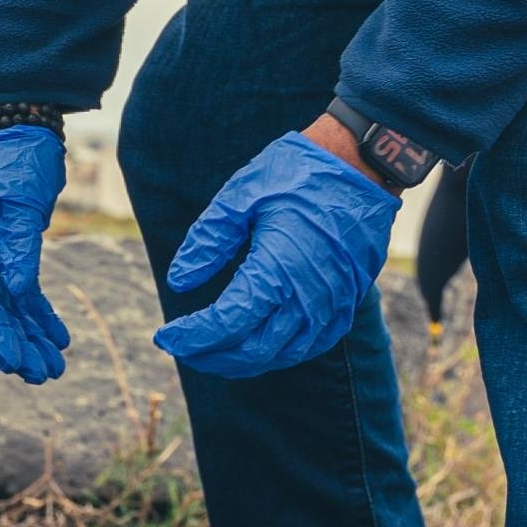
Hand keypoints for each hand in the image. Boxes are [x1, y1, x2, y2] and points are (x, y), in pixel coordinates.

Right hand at [0, 119, 72, 383]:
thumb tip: (16, 290)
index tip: (15, 360)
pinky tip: (58, 338)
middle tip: (41, 375)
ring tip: (52, 369)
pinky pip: (25, 295)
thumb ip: (17, 246)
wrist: (22, 133)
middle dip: (16, 345)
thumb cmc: (19, 162)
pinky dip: (40, 318)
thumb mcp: (23, 202)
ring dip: (30, 339)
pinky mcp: (13, 255)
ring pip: (11, 309)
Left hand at [153, 127, 401, 381]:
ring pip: (283, 354)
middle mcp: (309, 297)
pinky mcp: (347, 303)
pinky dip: (278, 353)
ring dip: (243, 361)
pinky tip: (257, 345)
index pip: (228, 323)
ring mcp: (333, 305)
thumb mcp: (242, 195)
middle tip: (181, 348)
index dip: (193, 337)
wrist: (362, 165)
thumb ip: (209, 240)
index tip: (164, 336)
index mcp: (278, 269)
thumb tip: (178, 281)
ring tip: (211, 353)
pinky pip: (310, 345)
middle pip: (253, 349)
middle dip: (212, 356)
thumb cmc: (298, 174)